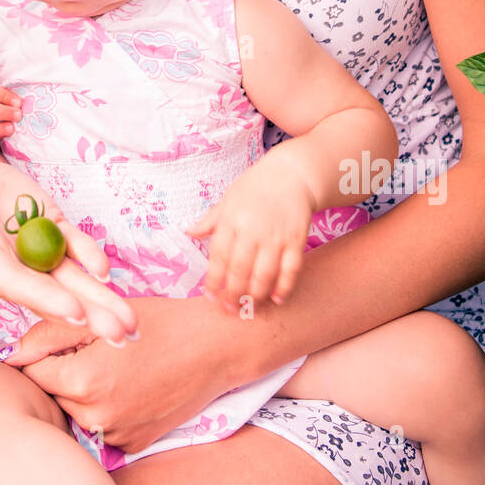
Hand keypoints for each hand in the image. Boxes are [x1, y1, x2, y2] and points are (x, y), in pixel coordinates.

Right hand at [0, 142, 137, 341]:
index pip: (16, 283)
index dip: (44, 299)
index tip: (76, 315)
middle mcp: (9, 260)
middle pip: (54, 293)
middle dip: (90, 316)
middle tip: (124, 339)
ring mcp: (32, 244)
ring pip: (72, 277)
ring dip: (102, 300)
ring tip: (132, 325)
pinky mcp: (48, 223)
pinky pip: (73, 244)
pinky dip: (90, 255)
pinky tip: (106, 272)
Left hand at [5, 297, 232, 455]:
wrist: (216, 347)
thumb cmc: (161, 323)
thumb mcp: (102, 316)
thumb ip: (50, 333)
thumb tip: (10, 354)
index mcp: (83, 381)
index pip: (32, 372)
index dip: (44, 352)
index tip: (65, 340)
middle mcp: (96, 417)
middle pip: (53, 394)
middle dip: (63, 372)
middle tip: (96, 350)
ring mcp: (117, 436)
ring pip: (76, 412)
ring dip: (83, 391)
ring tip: (116, 367)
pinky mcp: (134, 445)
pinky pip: (102, 427)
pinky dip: (107, 408)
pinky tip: (131, 386)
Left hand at [187, 161, 316, 310]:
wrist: (291, 174)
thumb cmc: (255, 187)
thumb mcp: (227, 199)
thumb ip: (210, 221)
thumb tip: (188, 233)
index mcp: (231, 219)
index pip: (219, 256)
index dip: (214, 280)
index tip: (211, 297)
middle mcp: (252, 230)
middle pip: (240, 270)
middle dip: (233, 294)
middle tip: (229, 309)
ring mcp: (276, 236)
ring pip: (264, 274)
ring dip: (255, 295)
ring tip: (249, 308)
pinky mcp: (296, 240)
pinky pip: (290, 269)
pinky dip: (284, 287)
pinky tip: (276, 299)